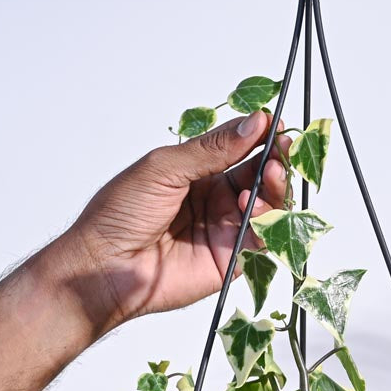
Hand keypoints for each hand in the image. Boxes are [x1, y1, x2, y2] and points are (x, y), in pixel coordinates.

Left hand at [57, 111, 291, 334]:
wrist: (106, 266)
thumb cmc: (121, 213)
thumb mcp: (164, 167)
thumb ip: (211, 149)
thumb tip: (254, 123)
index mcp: (197, 173)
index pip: (240, 150)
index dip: (261, 137)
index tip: (277, 124)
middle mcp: (215, 200)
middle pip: (259, 177)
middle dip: (275, 160)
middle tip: (283, 148)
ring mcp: (224, 230)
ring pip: (266, 207)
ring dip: (275, 187)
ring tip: (271, 174)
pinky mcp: (229, 260)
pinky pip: (260, 240)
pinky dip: (266, 221)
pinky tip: (253, 205)